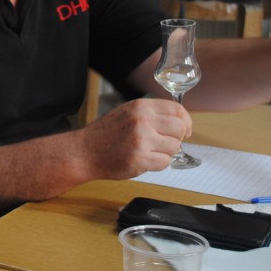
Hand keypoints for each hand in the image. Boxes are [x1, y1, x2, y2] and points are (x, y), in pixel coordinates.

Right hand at [78, 98, 193, 178]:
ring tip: (149, 152)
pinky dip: (158, 164)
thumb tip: (179, 121)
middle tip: (166, 143)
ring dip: (166, 153)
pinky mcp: (139, 158)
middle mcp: (142, 120)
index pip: (176, 109)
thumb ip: (151, 114)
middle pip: (179, 128)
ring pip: (174, 147)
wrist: (84, 151)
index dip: (185, 121)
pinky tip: (144, 161)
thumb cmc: (106, 134)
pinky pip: (165, 162)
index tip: (186, 130)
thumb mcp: (127, 113)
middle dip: (177, 138)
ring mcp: (141, 139)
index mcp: (140, 106)